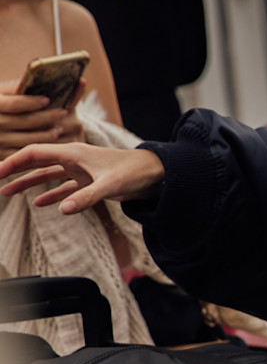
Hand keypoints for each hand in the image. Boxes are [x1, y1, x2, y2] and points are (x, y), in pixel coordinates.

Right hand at [0, 83, 82, 154]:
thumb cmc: (2, 105)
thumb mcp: (4, 94)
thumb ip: (18, 87)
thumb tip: (45, 78)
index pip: (15, 103)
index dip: (32, 102)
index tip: (48, 99)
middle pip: (26, 121)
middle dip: (47, 117)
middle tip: (64, 112)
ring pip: (28, 139)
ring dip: (47, 134)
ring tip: (60, 129)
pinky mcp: (4, 156)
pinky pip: (27, 153)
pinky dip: (41, 148)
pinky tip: (52, 143)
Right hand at [0, 139, 162, 214]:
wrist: (155, 173)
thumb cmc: (134, 172)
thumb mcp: (109, 186)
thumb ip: (86, 198)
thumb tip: (62, 210)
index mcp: (73, 153)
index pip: (34, 154)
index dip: (13, 162)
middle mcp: (73, 159)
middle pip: (36, 162)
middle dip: (14, 171)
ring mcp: (80, 170)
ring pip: (46, 176)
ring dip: (27, 184)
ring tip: (7, 193)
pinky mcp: (89, 182)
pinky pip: (63, 188)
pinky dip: (50, 196)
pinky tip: (39, 204)